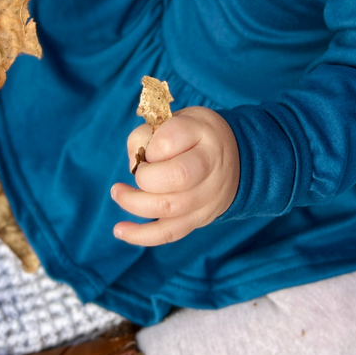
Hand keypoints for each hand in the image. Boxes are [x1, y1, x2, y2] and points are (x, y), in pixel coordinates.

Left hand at [111, 107, 239, 246]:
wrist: (237, 159)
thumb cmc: (197, 136)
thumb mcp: (179, 119)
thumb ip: (148, 134)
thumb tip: (133, 163)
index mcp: (204, 134)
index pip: (170, 140)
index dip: (150, 146)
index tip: (148, 147)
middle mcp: (211, 166)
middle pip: (176, 176)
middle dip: (145, 176)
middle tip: (138, 171)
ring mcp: (207, 197)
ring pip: (169, 208)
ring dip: (135, 202)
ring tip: (118, 192)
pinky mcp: (199, 219)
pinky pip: (170, 233)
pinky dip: (141, 235)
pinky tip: (120, 230)